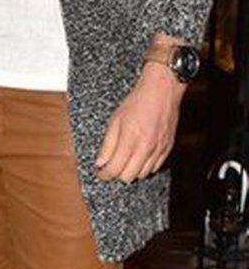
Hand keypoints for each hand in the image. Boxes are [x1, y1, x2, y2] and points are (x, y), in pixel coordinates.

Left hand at [96, 61, 184, 183]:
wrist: (162, 91)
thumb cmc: (138, 102)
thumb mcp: (115, 120)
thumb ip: (108, 144)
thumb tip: (100, 162)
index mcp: (130, 140)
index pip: (114, 169)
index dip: (105, 174)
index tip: (101, 173)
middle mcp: (145, 148)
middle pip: (128, 177)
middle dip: (117, 175)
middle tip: (111, 167)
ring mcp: (158, 149)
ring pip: (142, 175)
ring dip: (132, 172)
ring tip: (125, 162)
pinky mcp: (168, 148)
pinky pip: (155, 168)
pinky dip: (145, 167)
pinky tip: (139, 158)